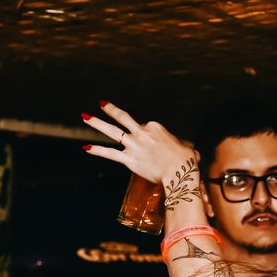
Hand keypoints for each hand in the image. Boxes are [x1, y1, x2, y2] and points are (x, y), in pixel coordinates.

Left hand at [84, 102, 200, 197]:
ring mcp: (134, 145)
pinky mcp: (129, 160)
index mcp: (155, 127)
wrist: (179, 172)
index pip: (145, 126)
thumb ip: (184, 146)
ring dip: (97, 123)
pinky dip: (98, 150)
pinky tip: (86, 148)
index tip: (149, 143)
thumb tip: (191, 151)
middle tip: (101, 104)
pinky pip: (110, 153)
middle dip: (110, 110)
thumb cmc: (186, 161)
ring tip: (85, 116)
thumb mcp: (187, 148)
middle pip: (123, 118)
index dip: (145, 134)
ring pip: (112, 131)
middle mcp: (142, 133)